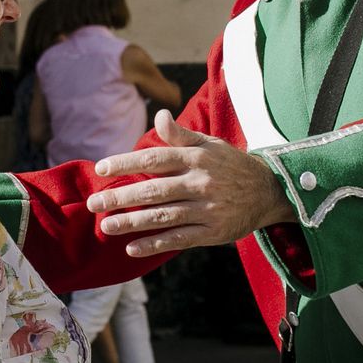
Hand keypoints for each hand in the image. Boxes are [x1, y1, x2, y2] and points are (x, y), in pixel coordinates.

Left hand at [87, 110, 292, 256]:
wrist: (269, 191)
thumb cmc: (230, 164)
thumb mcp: (209, 143)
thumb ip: (180, 134)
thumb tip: (159, 114)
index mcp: (196, 158)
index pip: (154, 158)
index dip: (125, 163)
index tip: (100, 169)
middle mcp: (200, 183)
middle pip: (154, 190)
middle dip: (120, 197)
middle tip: (93, 203)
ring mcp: (207, 209)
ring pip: (163, 216)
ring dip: (132, 223)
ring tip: (106, 226)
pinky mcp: (212, 232)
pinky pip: (179, 239)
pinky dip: (155, 244)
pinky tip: (131, 247)